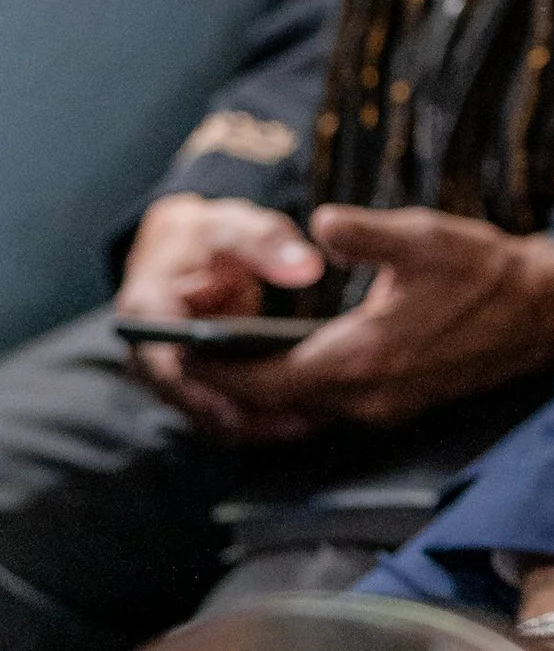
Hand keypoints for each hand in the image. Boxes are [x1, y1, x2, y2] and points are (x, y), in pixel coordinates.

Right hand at [115, 196, 330, 439]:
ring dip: (256, 422)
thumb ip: (266, 243)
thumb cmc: (209, 238)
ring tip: (309, 420)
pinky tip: (307, 417)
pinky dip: (262, 418)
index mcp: (147, 310)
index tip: (234, 400)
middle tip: (295, 418)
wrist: (190, 251)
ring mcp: (175, 377)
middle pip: (191, 399)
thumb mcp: (234, 228)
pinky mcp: (201, 388)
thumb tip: (306, 267)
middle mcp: (152, 354)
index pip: (163, 360)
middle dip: (241, 412)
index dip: (197, 386)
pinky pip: (228, 413)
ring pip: (211, 416)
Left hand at [183, 204, 553, 438]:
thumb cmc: (482, 268)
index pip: (269, 381)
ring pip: (310, 410)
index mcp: (362, 358)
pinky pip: (338, 408)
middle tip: (201, 355)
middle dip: (238, 383)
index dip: (223, 370)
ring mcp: (389, 408)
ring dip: (273, 391)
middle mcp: (370, 396)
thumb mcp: (419, 236)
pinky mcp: (405, 406)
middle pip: (282, 404)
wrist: (544, 308)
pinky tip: (298, 363)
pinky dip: (308, 392)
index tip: (188, 352)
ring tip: (239, 359)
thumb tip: (316, 225)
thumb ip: (361, 233)